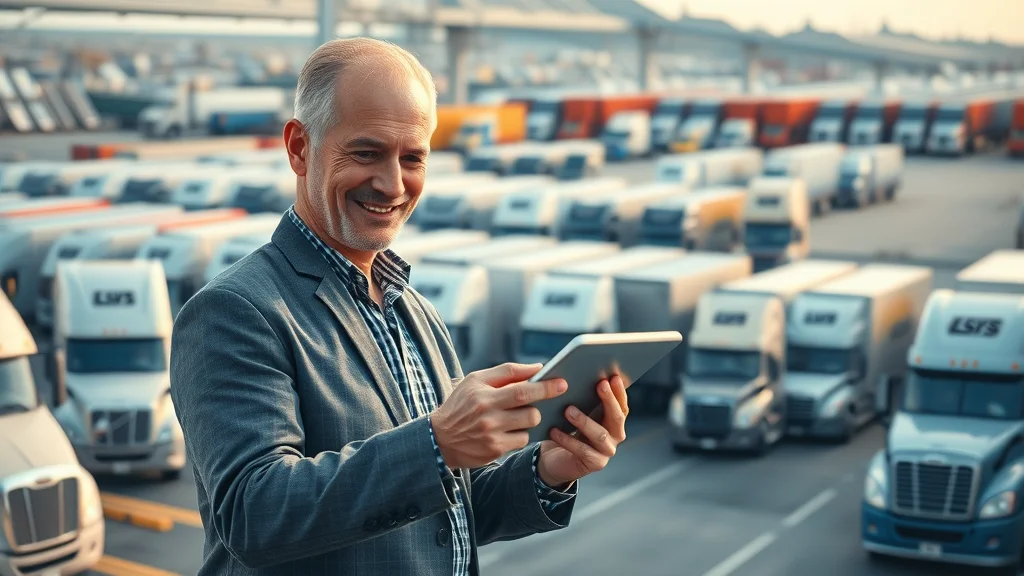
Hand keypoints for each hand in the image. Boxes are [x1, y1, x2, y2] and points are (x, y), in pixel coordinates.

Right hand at [431, 363, 567, 468]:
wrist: (439, 438)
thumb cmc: (461, 404)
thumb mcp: (476, 380)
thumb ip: (507, 372)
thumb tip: (538, 368)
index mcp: (484, 394)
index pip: (521, 389)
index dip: (545, 386)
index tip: (562, 383)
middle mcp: (488, 415)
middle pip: (530, 410)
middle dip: (541, 404)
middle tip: (544, 399)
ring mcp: (492, 435)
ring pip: (529, 426)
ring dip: (530, 419)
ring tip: (517, 414)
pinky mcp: (494, 450)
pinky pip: (522, 440)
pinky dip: (521, 434)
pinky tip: (510, 429)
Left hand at [536, 374, 627, 488]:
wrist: (555, 458)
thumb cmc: (567, 429)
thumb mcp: (577, 411)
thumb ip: (583, 398)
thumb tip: (577, 376)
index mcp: (614, 421)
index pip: (621, 405)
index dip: (619, 392)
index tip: (613, 377)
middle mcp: (616, 435)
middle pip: (617, 417)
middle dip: (609, 400)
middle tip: (600, 385)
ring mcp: (607, 451)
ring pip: (600, 435)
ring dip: (584, 421)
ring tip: (568, 410)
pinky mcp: (595, 464)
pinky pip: (582, 450)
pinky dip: (567, 440)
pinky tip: (554, 430)